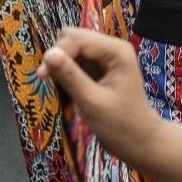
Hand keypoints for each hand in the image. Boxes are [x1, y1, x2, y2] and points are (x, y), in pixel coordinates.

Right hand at [39, 27, 160, 161]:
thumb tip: (47, 54)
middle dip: (59, 55)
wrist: (139, 143)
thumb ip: (70, 76)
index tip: (41, 76)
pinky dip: (67, 70)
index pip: (78, 39)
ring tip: (56, 85)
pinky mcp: (99, 69)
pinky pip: (76, 61)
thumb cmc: (120, 125)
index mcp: (115, 51)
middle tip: (47, 80)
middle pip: (74, 38)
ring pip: (73, 48)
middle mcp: (111, 48)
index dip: (57, 53)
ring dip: (61, 63)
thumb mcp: (92, 102)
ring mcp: (105, 58)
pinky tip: (64, 86)